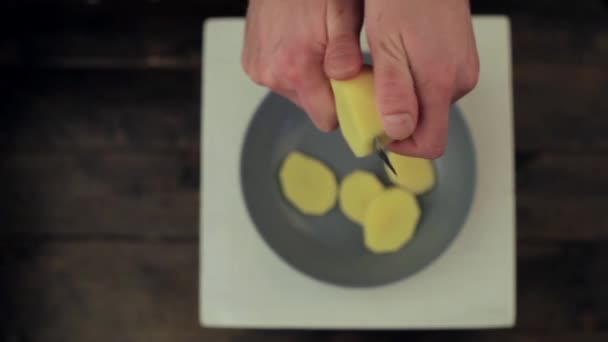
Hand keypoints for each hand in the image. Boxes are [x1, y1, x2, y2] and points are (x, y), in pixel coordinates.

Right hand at [242, 0, 363, 131]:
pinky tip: (295, 44)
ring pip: (296, 94)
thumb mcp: (342, 12)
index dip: (345, 106)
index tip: (354, 89)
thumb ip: (345, 50)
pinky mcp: (251, 65)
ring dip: (308, 78)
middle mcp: (273, 75)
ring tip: (312, 46)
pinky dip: (290, 68)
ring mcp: (259, 70)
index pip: (326, 119)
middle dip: (327, 90)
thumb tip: (347, 78)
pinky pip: (279, 80)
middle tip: (334, 59)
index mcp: (297, 68)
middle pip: (311, 107)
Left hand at [365, 0, 478, 157]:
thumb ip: (394, 91)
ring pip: (429, 105)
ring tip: (385, 67)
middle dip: (398, 117)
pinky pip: (435, 85)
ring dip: (404, 98)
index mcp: (442, 83)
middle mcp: (460, 81)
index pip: (430, 144)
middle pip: (428, 125)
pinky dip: (414, 81)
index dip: (401, 146)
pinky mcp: (460, 60)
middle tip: (372, 90)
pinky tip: (399, 57)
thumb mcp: (387, 44)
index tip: (376, 128)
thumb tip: (398, 131)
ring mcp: (463, 70)